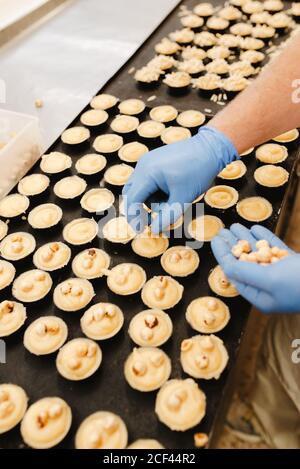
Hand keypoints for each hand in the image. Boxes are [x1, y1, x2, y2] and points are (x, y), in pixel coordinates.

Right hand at [123, 126, 237, 232]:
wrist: (210, 147)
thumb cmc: (199, 171)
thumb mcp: (184, 198)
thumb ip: (167, 216)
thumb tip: (154, 231)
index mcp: (148, 173)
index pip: (132, 201)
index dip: (134, 218)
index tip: (140, 231)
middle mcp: (143, 165)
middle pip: (131, 194)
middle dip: (141, 209)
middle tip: (153, 221)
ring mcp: (147, 160)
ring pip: (140, 188)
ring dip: (151, 200)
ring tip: (172, 201)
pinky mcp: (153, 160)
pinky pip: (147, 179)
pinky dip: (154, 190)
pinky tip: (171, 192)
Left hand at [211, 223, 299, 313]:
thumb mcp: (270, 279)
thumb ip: (246, 272)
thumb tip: (226, 266)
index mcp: (261, 297)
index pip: (235, 274)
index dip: (223, 255)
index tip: (215, 239)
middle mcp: (270, 288)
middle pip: (245, 263)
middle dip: (233, 246)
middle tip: (222, 230)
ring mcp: (283, 276)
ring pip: (259, 255)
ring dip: (247, 239)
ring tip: (234, 225)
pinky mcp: (294, 266)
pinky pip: (276, 251)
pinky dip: (265, 239)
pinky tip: (256, 229)